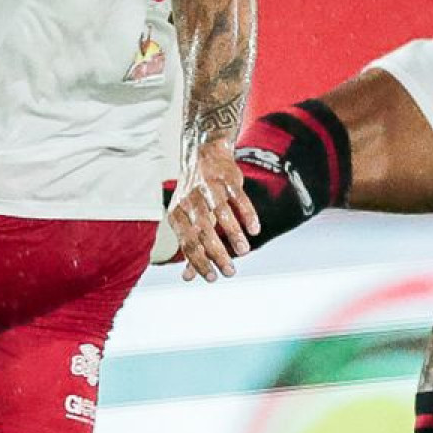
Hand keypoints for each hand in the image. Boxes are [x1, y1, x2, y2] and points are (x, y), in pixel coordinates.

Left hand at [169, 137, 259, 282]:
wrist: (202, 154)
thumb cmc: (194, 196)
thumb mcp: (186, 219)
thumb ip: (190, 247)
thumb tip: (188, 278)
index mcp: (177, 214)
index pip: (187, 242)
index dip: (198, 262)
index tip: (213, 278)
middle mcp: (190, 201)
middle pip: (204, 231)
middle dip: (217, 254)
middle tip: (231, 272)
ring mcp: (209, 188)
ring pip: (222, 213)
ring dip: (233, 234)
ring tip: (243, 252)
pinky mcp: (227, 179)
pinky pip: (239, 198)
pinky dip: (247, 214)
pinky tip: (255, 230)